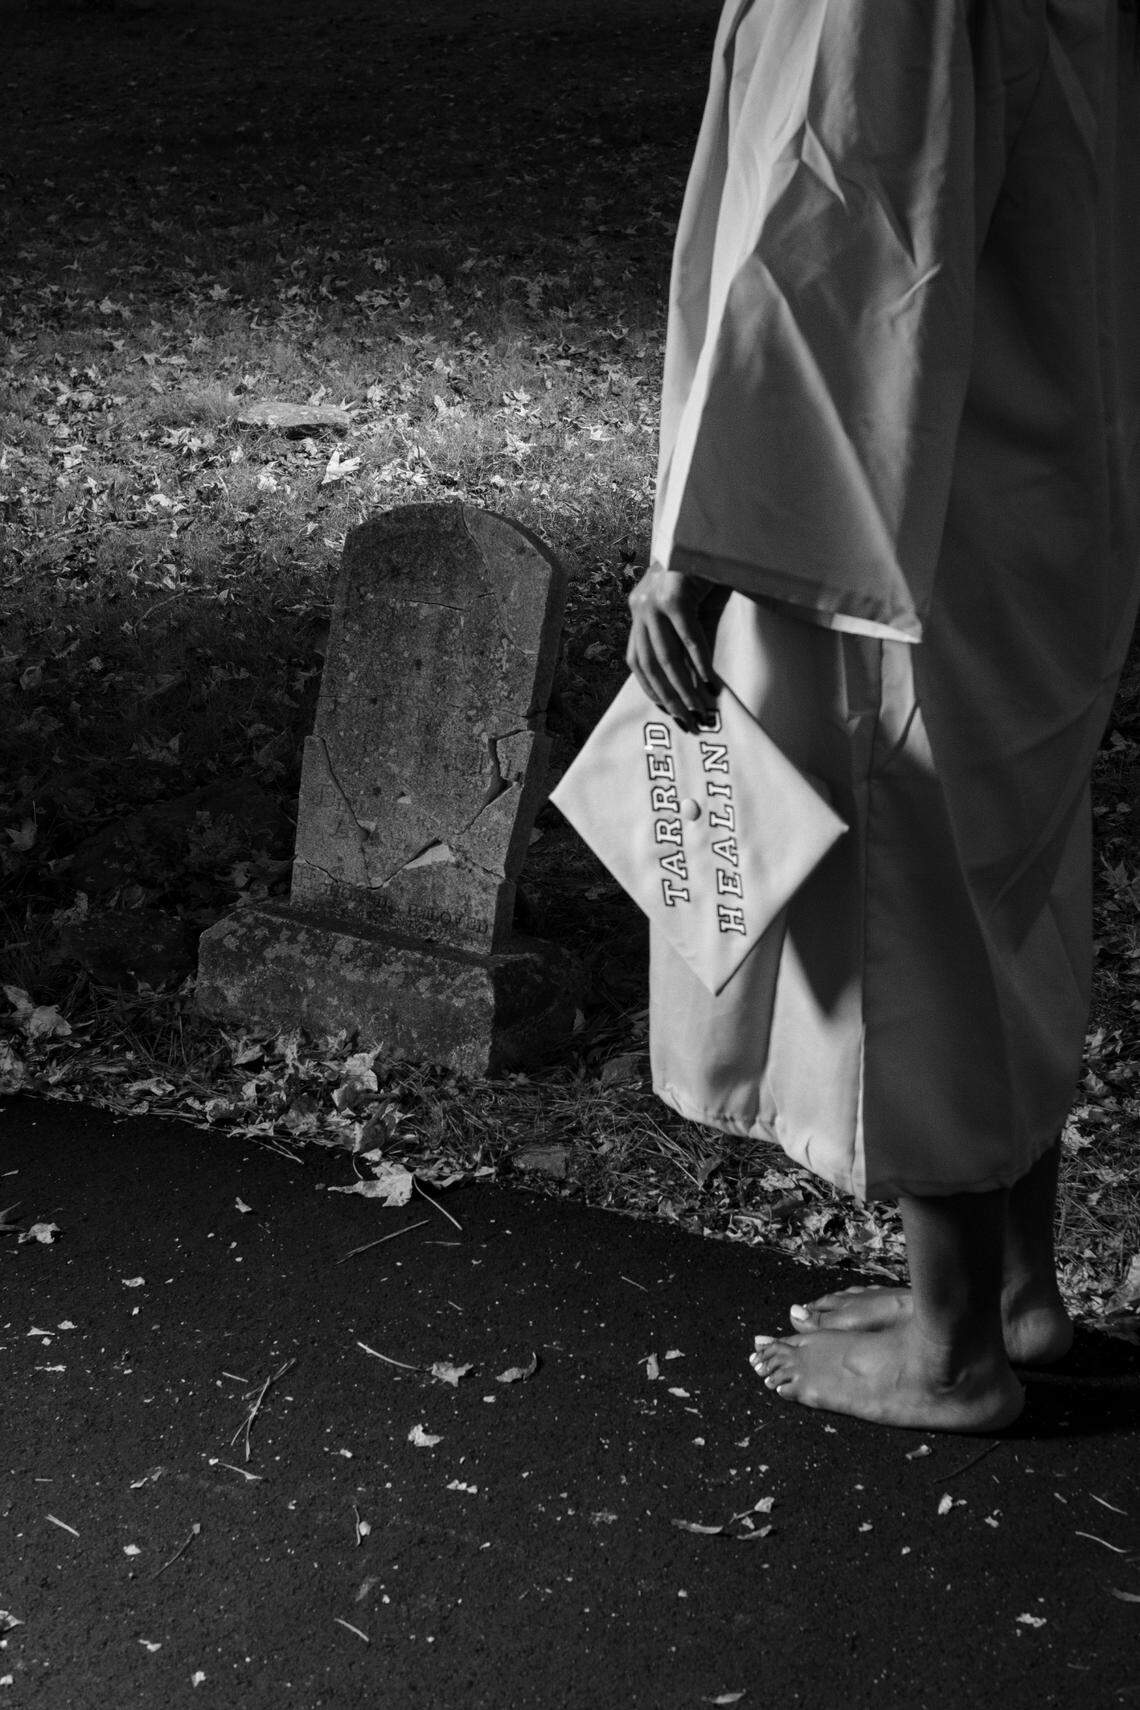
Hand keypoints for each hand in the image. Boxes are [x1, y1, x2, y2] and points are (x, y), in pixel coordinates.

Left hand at [625, 561, 717, 729]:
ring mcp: (656, 600)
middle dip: (668, 697)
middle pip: (649, 665)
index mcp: (639, 608)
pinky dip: (699, 664)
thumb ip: (684, 636)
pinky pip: (689, 639)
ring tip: (700, 708)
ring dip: (684, 688)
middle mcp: (640, 606)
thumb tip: (695, 679)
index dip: (648, 687)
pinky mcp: (676, 595)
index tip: (666, 708)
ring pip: (667, 658)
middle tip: (686, 720)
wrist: (710, 531)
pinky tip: (709, 683)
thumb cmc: (704, 568)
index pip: (635, 658)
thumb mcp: (690, 606)